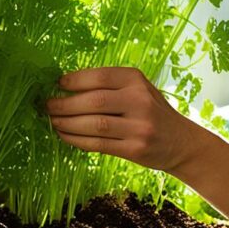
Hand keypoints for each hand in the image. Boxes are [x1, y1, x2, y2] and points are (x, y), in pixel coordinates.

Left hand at [45, 66, 204, 173]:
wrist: (181, 142)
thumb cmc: (151, 112)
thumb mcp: (138, 90)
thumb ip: (110, 87)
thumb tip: (66, 87)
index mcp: (137, 80)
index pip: (100, 77)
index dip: (75, 80)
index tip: (57, 84)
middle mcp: (140, 101)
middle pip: (94, 102)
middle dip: (65, 104)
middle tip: (47, 106)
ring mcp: (139, 128)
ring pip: (94, 125)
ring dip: (67, 124)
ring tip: (53, 121)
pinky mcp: (135, 150)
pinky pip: (98, 144)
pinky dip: (77, 140)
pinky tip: (65, 135)